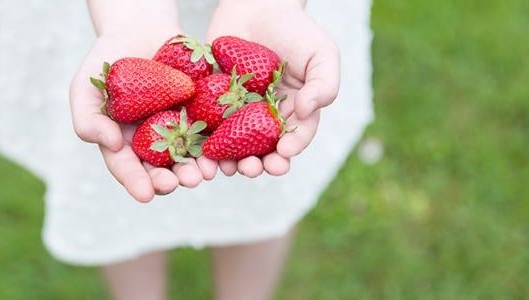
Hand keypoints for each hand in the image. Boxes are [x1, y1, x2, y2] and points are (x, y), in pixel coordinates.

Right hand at [69, 28, 205, 201]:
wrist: (139, 29)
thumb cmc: (106, 61)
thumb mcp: (85, 88)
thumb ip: (88, 120)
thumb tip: (112, 144)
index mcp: (125, 144)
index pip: (129, 169)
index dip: (137, 183)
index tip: (146, 194)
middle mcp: (155, 142)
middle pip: (162, 169)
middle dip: (171, 180)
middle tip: (180, 183)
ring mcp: (181, 127)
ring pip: (191, 156)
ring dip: (197, 168)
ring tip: (203, 174)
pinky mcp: (205, 110)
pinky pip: (214, 130)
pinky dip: (220, 142)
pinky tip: (223, 150)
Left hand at [203, 0, 340, 177]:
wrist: (257, 5)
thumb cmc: (295, 29)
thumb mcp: (321, 53)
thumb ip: (324, 85)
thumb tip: (308, 111)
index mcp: (295, 111)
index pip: (296, 137)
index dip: (291, 148)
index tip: (283, 152)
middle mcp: (266, 117)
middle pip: (263, 150)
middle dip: (259, 164)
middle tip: (252, 168)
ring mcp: (238, 112)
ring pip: (235, 146)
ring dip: (231, 161)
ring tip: (227, 169)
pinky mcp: (212, 102)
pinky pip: (208, 126)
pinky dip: (205, 143)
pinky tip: (203, 152)